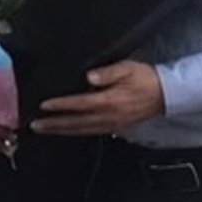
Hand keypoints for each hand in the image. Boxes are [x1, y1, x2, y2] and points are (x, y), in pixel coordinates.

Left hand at [33, 62, 165, 137]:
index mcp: (110, 101)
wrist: (166, 94)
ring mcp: (112, 125)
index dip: (61, 105)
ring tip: (44, 130)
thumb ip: (108, 73)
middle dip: (54, 125)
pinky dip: (75, 133)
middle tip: (34, 125)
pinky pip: (90, 133)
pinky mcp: (116, 128)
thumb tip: (89, 77)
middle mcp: (108, 116)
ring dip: (61, 131)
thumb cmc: (146, 78)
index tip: (44, 105)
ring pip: (81, 131)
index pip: (79, 104)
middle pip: (76, 123)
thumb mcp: (128, 68)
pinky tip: (66, 131)